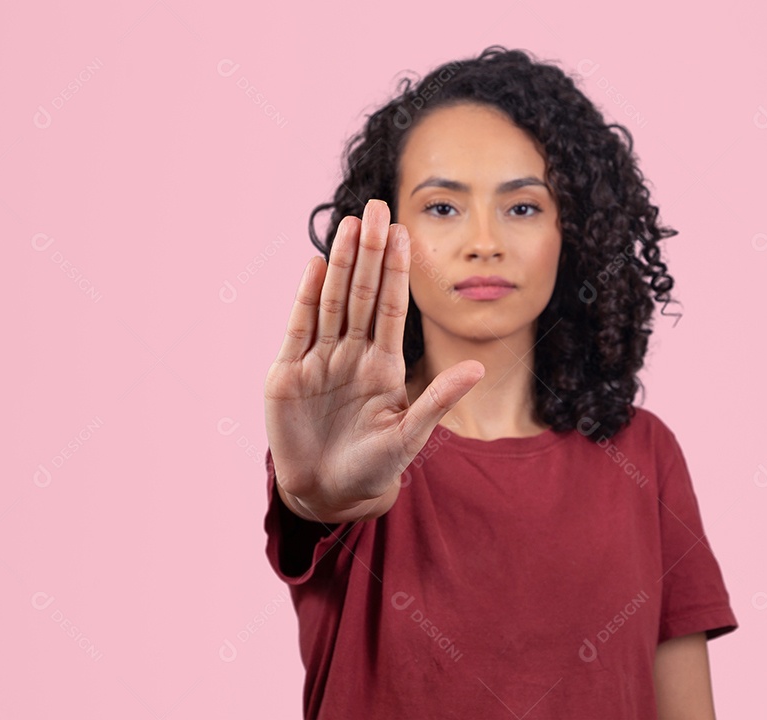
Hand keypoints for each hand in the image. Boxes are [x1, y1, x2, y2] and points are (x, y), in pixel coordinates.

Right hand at [263, 198, 483, 519]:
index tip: (406, 233)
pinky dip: (307, 297)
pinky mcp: (288, 373)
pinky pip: (300, 327)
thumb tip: (478, 368)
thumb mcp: (410, 436)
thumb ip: (438, 400)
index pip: (392, 308)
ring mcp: (320, 360)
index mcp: (383, 365)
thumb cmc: (373, 468)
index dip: (398, 271)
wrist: (328, 493)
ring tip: (351, 225)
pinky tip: (317, 265)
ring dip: (341, 264)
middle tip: (378, 208)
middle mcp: (353, 355)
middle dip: (370, 252)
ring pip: (333, 301)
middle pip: (362, 293)